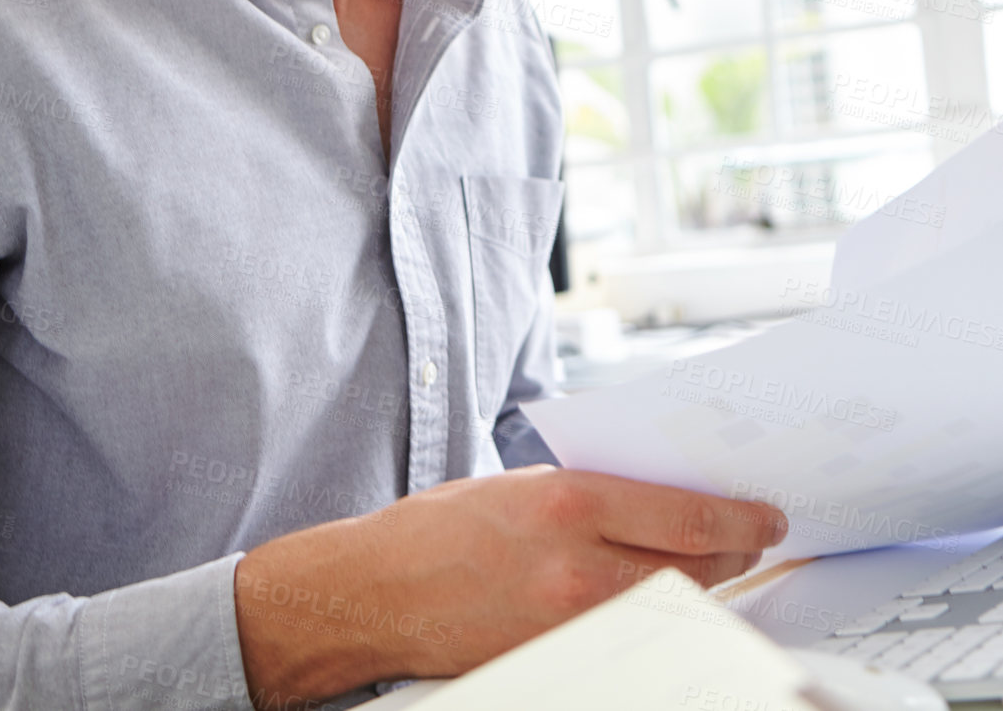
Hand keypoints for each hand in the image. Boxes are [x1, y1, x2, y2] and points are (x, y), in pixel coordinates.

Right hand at [233, 466, 786, 704]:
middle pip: (693, 565)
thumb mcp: (517, 486)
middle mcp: (577, 565)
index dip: (740, 518)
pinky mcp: (562, 658)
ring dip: (700, 587)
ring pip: (671, 605)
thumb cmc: (440, 528)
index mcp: (566, 503)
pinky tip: (661, 602)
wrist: (379, 590)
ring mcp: (572, 623)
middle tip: (751, 539)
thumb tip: (659, 502)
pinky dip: (657, 616)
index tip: (766, 515)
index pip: (685, 515)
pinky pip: (634, 636)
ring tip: (715, 569)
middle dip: (731, 552)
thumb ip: (589, 496)